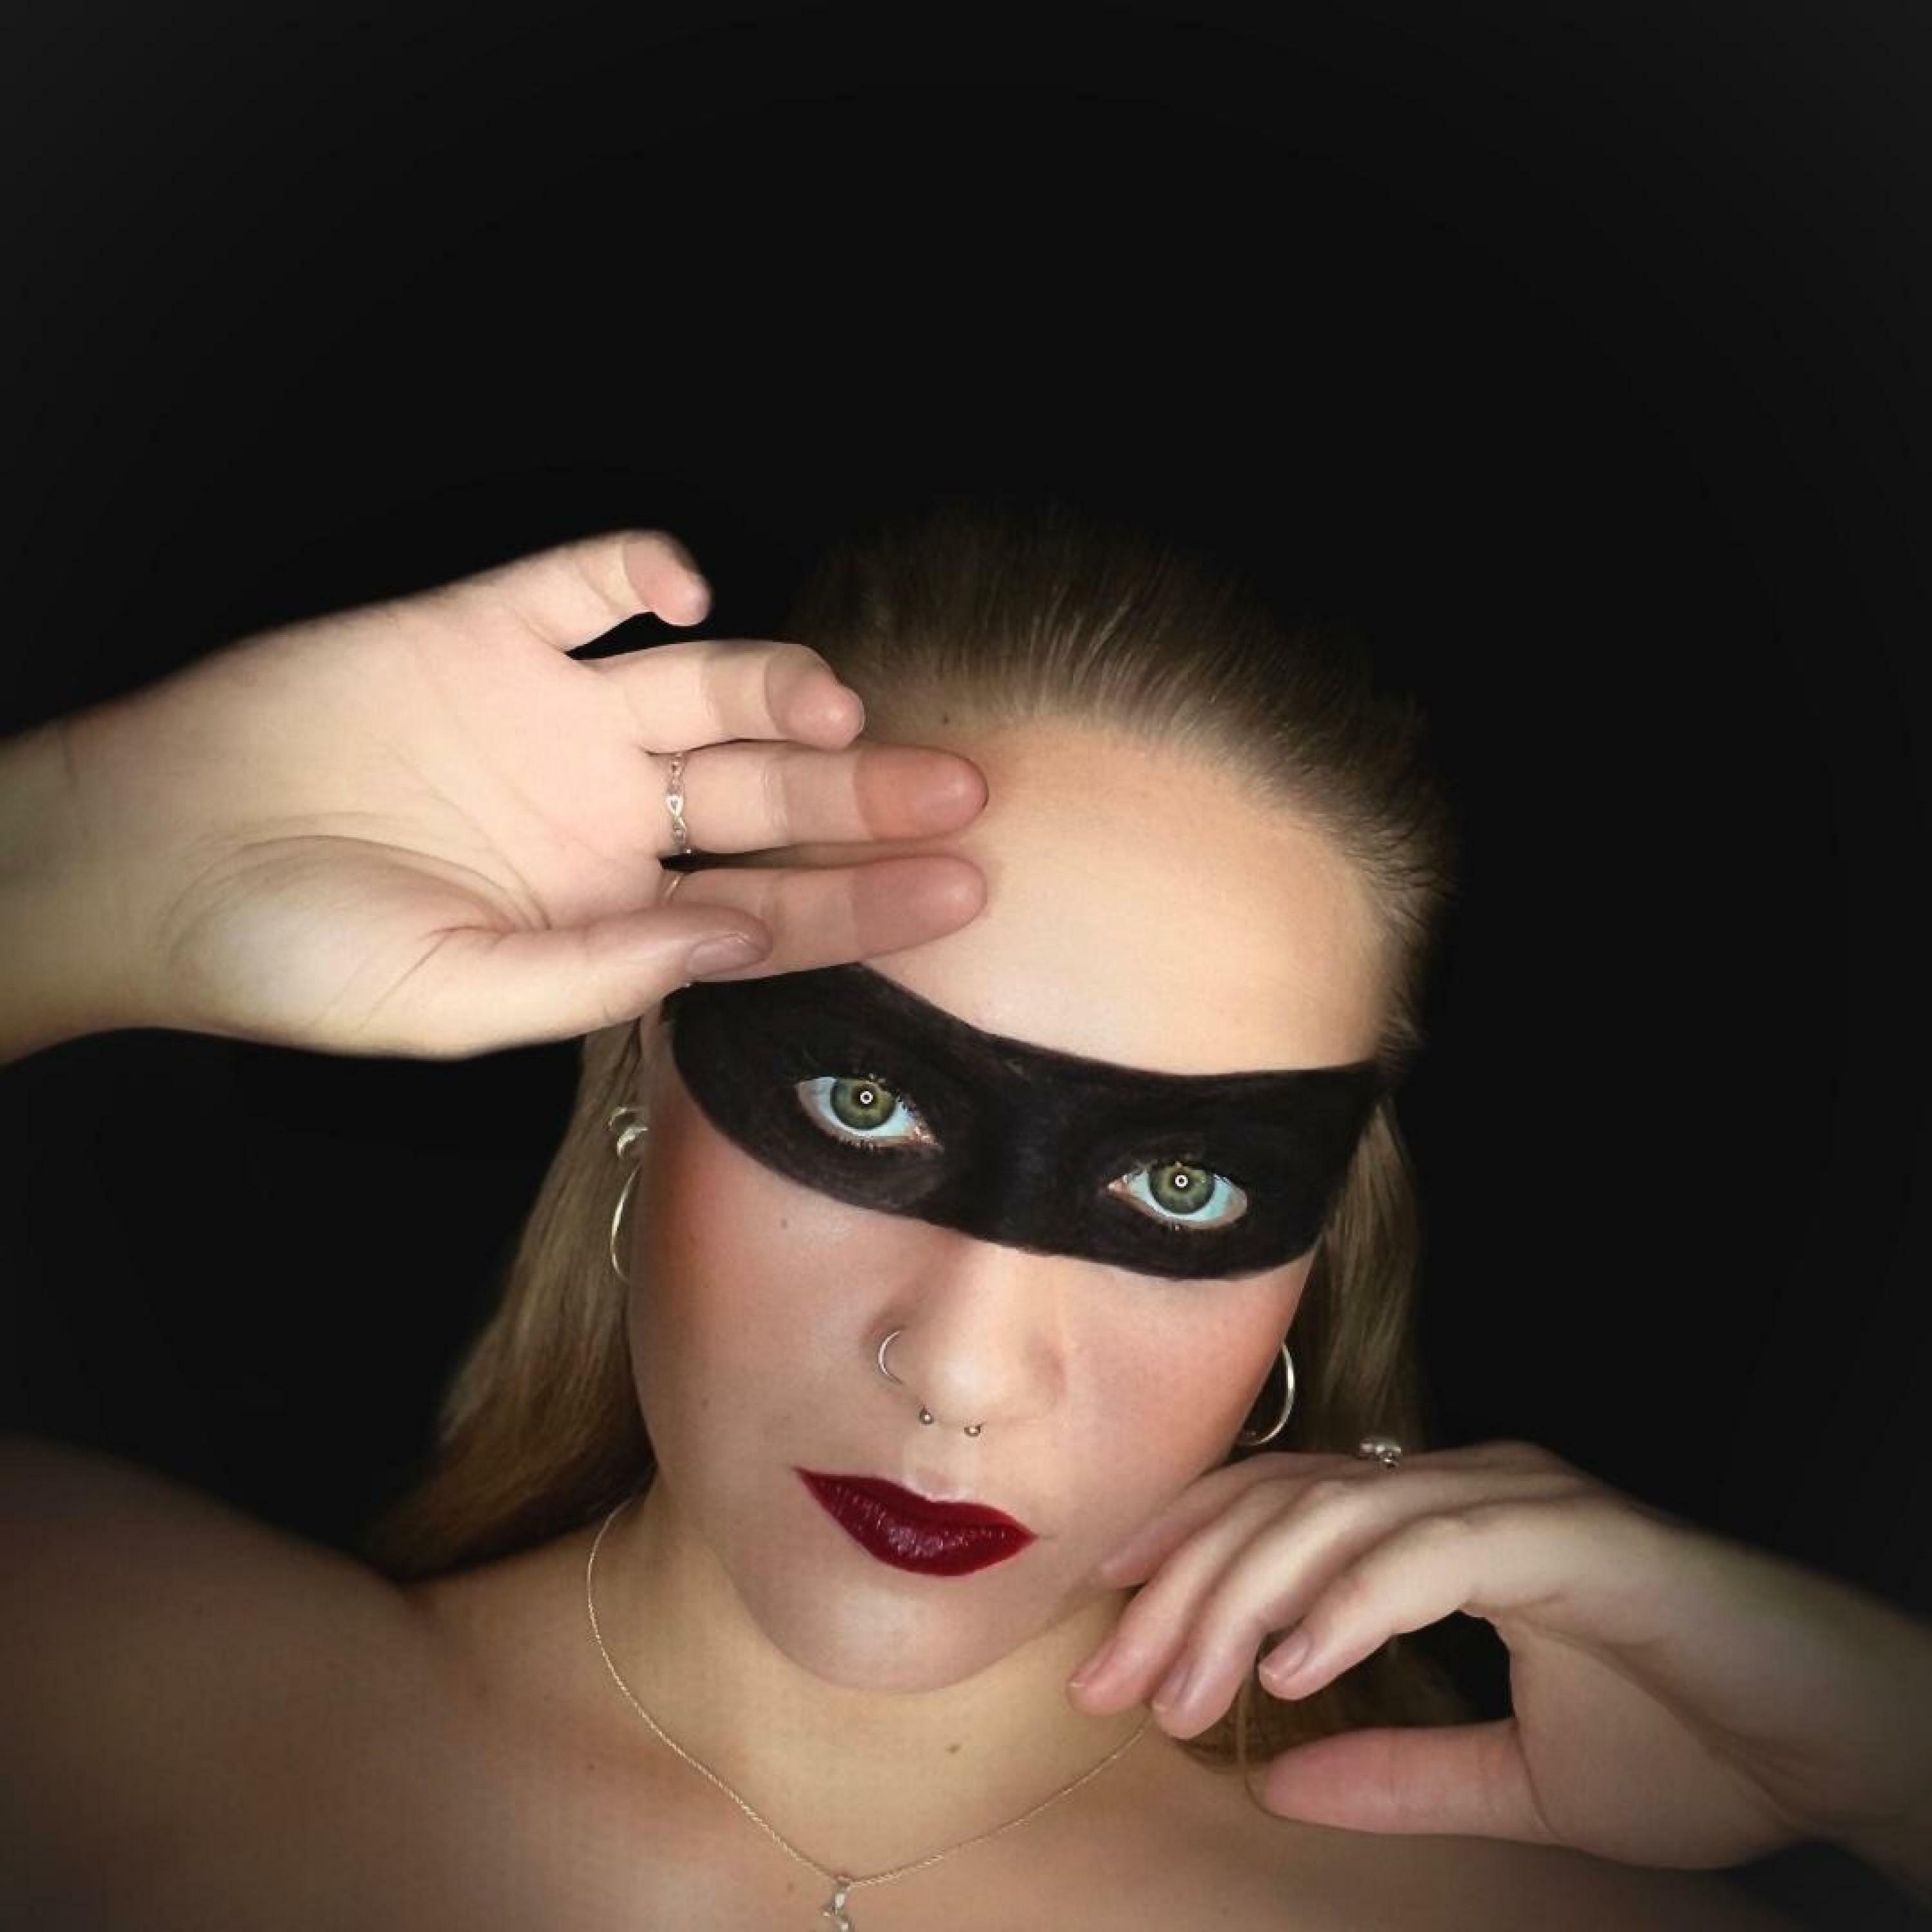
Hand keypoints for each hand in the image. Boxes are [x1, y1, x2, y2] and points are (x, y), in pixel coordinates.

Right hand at [54, 529, 988, 1057]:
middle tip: (964, 788)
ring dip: (778, 684)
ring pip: (702, 688)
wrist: (149, 865)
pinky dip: (636, 569)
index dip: (868, 901)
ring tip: (835, 706)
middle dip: (865, 795)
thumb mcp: (450, 998)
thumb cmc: (290, 959)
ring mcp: (548, 719)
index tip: (968, 890)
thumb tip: (738, 941)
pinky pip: (579, 582)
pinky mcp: (477, 633)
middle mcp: (602, 813)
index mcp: (608, 912)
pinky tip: (685, 585)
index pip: (771, 908)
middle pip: (767, 795)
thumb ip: (599, 973)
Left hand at [1069, 1441, 1931, 1873]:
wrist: (1841, 1742)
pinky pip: (1432, 1553)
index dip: (1186, 1556)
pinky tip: (1291, 1673)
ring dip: (1244, 1603)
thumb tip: (1274, 1788)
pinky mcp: (1572, 1534)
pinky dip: (1350, 1606)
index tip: (1109, 1631)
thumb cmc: (1700, 1746)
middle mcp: (1467, 1487)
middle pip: (1282, 1509)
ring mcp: (1517, 1499)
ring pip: (1336, 1519)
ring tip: (1185, 1694)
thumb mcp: (1518, 1781)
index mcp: (1445, 1523)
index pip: (1280, 1511)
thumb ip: (1398, 1772)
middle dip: (1183, 1591)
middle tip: (1110, 1683)